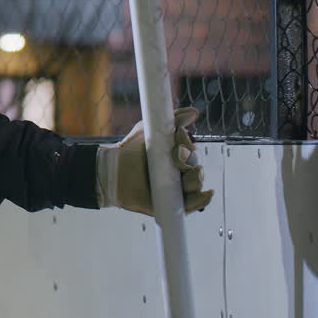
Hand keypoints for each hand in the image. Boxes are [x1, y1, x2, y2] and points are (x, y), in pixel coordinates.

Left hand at [97, 107, 213, 215]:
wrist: (111, 168)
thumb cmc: (129, 149)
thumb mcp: (150, 130)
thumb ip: (172, 120)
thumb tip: (194, 112)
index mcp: (175, 157)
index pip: (190, 153)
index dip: (188, 147)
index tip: (179, 142)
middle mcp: (178, 174)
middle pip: (195, 169)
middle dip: (190, 162)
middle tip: (177, 156)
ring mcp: (175, 190)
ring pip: (195, 186)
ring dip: (196, 179)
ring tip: (189, 174)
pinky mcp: (170, 204)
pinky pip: (192, 205)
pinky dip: (202, 200)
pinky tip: (206, 194)